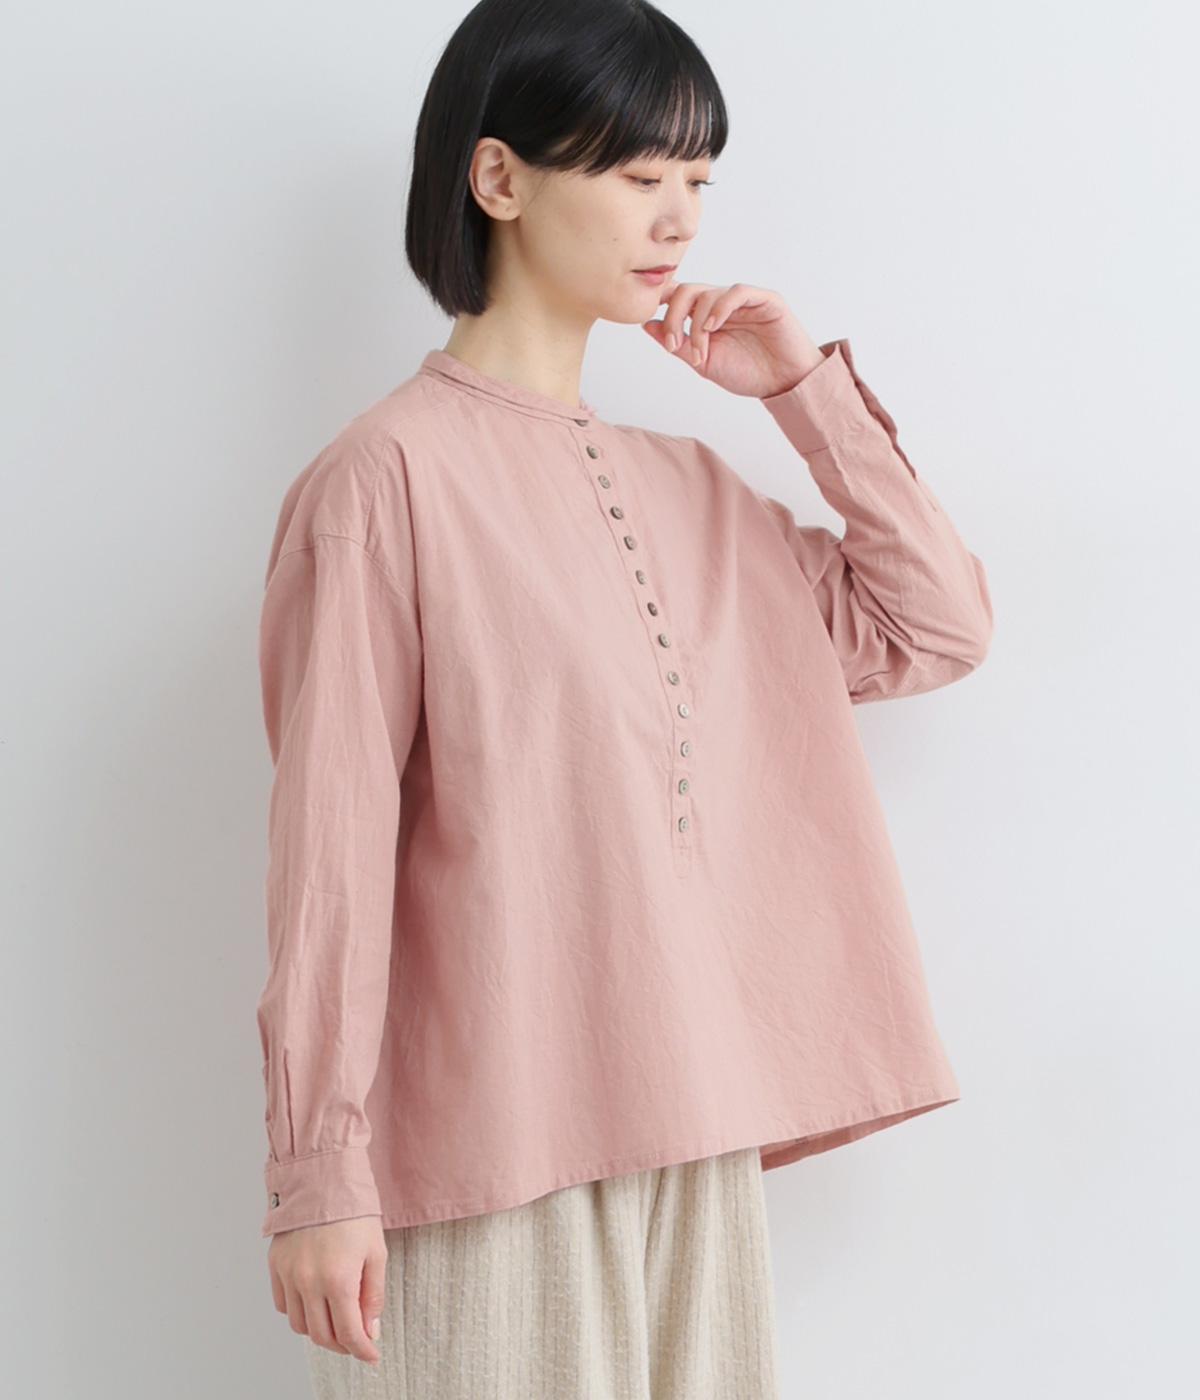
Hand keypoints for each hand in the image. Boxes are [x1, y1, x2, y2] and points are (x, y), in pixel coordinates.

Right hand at [268, 1216, 386, 1364]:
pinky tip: (315, 1302)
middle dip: (342, 1344)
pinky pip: (284, 1305)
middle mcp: (309, 1282)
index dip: (362, 1350)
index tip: (372, 1355)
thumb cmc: (354, 1211)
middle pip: (321, 1335)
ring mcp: (288, 1275)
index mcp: (338, 1279)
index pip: (348, 1333)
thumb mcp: (376, 1251)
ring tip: (336, 1319)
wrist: (323, 1178)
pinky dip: (299, 1312)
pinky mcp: (275, 1266)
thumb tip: (371, 1329)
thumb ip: (373, 1294)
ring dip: (319, 1330)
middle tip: (357, 1339)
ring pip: (300, 1325)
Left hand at [641, 280, 826, 397]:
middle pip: (686, 291)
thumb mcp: (704, 364)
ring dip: (697, 324)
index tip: (650, 323)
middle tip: (675, 345)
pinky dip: (720, 307)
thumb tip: (647, 325)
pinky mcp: (764, 300)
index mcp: (705, 317)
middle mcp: (721, 304)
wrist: (784, 384)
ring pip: (708, 293)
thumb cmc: (748, 373)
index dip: (662, 303)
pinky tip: (713, 327)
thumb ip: (678, 345)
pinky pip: (737, 292)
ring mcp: (742, 300)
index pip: (677, 297)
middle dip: (674, 317)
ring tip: (702, 351)